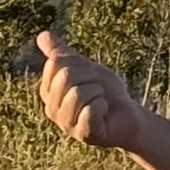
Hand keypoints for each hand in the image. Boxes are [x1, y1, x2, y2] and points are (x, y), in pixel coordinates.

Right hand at [35, 30, 148, 151]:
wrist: (127, 114)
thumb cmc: (105, 92)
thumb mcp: (84, 67)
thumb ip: (62, 54)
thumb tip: (42, 35)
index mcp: (48, 91)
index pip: (56, 62)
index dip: (79, 63)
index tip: (89, 75)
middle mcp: (51, 109)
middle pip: (66, 75)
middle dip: (90, 77)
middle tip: (98, 90)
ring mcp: (65, 124)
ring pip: (78, 92)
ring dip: (98, 92)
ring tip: (100, 101)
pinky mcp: (83, 134)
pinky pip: (90, 110)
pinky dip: (102, 105)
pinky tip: (103, 112)